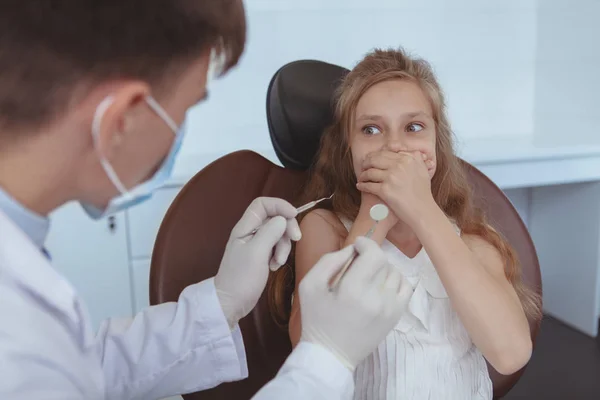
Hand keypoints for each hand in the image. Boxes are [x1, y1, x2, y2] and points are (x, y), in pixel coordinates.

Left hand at [215, 197, 301, 328]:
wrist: (230, 303)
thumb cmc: (240, 279)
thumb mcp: (257, 253)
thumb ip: (270, 233)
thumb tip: (283, 219)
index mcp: (245, 228)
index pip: (263, 204)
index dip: (280, 205)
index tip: (294, 216)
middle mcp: (250, 233)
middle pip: (274, 218)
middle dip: (286, 228)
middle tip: (295, 241)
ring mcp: (255, 245)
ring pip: (277, 234)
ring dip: (283, 246)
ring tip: (277, 262)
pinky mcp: (260, 257)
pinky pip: (276, 247)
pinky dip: (279, 255)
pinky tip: (274, 267)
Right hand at [299, 237, 412, 370]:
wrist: (331, 355)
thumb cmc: (317, 320)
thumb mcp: (309, 286)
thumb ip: (329, 261)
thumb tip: (352, 250)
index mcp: (353, 290)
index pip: (374, 255)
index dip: (366, 244)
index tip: (356, 246)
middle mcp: (376, 298)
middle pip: (384, 262)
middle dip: (370, 257)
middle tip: (356, 265)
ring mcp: (390, 309)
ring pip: (395, 272)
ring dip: (381, 269)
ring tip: (367, 277)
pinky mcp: (396, 316)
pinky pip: (406, 287)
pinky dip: (395, 280)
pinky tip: (381, 286)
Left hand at [357, 150, 434, 226]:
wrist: (422, 210)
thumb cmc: (423, 193)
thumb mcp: (423, 170)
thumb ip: (416, 158)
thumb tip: (407, 151)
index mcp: (407, 159)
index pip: (385, 153)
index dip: (375, 155)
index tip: (371, 159)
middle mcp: (399, 166)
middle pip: (375, 159)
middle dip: (366, 163)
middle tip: (363, 167)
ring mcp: (391, 178)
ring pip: (370, 172)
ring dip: (363, 175)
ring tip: (361, 178)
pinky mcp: (385, 190)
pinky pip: (368, 185)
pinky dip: (362, 185)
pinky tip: (360, 186)